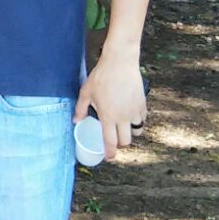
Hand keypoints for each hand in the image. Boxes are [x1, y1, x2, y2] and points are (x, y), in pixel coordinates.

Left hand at [75, 48, 145, 162]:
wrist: (120, 62)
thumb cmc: (101, 76)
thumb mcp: (86, 92)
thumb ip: (81, 108)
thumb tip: (76, 121)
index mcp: (108, 116)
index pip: (110, 142)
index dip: (110, 153)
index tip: (108, 157)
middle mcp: (123, 117)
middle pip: (126, 141)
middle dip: (120, 145)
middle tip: (114, 141)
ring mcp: (134, 111)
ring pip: (136, 131)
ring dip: (130, 133)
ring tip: (122, 128)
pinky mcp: (142, 104)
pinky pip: (141, 119)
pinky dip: (136, 121)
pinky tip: (129, 115)